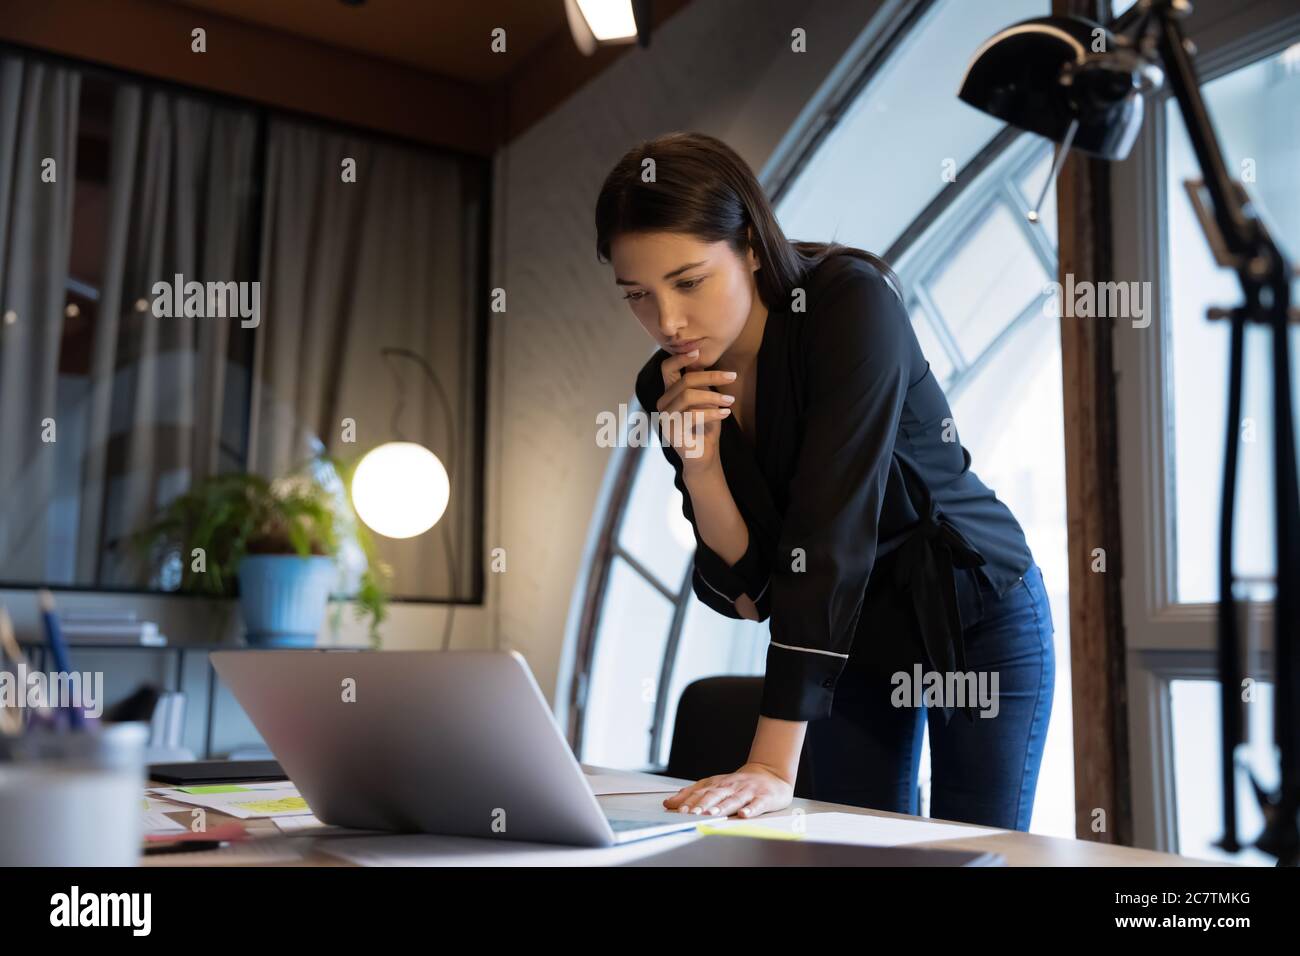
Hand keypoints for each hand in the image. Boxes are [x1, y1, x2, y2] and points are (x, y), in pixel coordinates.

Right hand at [656, 350, 736, 472]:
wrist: (703, 457)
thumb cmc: (705, 428)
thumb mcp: (705, 400)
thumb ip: (700, 382)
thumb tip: (700, 356)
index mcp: (669, 393)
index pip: (667, 368)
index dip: (681, 357)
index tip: (699, 351)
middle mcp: (663, 403)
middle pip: (685, 380)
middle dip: (712, 376)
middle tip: (732, 376)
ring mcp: (665, 418)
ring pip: (688, 395)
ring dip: (713, 396)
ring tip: (730, 401)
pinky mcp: (672, 431)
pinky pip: (692, 415)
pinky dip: (712, 413)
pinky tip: (725, 413)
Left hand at [662, 762, 794, 818]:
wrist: (770, 774)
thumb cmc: (739, 783)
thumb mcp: (714, 785)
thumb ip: (692, 794)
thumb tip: (669, 802)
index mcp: (718, 784)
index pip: (701, 792)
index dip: (690, 801)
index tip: (679, 810)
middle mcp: (731, 786)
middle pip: (715, 795)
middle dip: (702, 805)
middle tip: (692, 814)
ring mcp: (748, 792)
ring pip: (733, 800)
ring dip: (722, 807)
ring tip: (712, 814)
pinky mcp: (764, 798)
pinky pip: (757, 804)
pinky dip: (751, 809)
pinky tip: (744, 814)